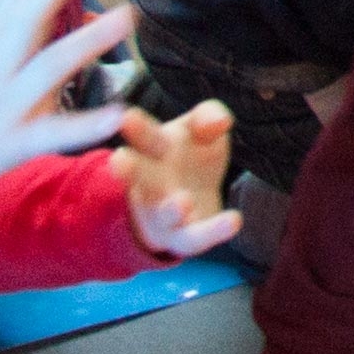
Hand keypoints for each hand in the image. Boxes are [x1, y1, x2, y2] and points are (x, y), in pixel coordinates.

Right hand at [116, 104, 240, 258]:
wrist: (191, 202)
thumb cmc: (191, 157)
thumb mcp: (199, 130)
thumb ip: (208, 116)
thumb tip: (220, 122)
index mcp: (154, 151)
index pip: (145, 136)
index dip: (136, 127)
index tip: (126, 117)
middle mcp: (153, 183)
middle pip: (140, 175)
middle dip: (129, 169)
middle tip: (118, 160)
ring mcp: (165, 214)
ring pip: (166, 214)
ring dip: (172, 210)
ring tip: (182, 202)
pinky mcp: (185, 238)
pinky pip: (197, 237)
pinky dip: (214, 231)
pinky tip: (234, 220)